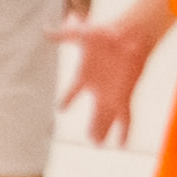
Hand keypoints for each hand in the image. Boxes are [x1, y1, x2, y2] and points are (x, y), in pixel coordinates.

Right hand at [55, 13, 159, 144]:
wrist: (131, 35)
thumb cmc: (106, 34)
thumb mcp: (81, 35)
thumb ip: (63, 35)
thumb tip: (44, 31)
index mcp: (85, 76)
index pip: (73, 92)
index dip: (67, 100)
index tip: (60, 108)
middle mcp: (99, 89)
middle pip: (95, 112)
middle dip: (93, 126)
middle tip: (91, 140)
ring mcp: (112, 94)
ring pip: (106, 118)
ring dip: (102, 131)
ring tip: (97, 145)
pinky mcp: (123, 97)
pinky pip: (124, 118)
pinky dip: (123, 132)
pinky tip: (121, 145)